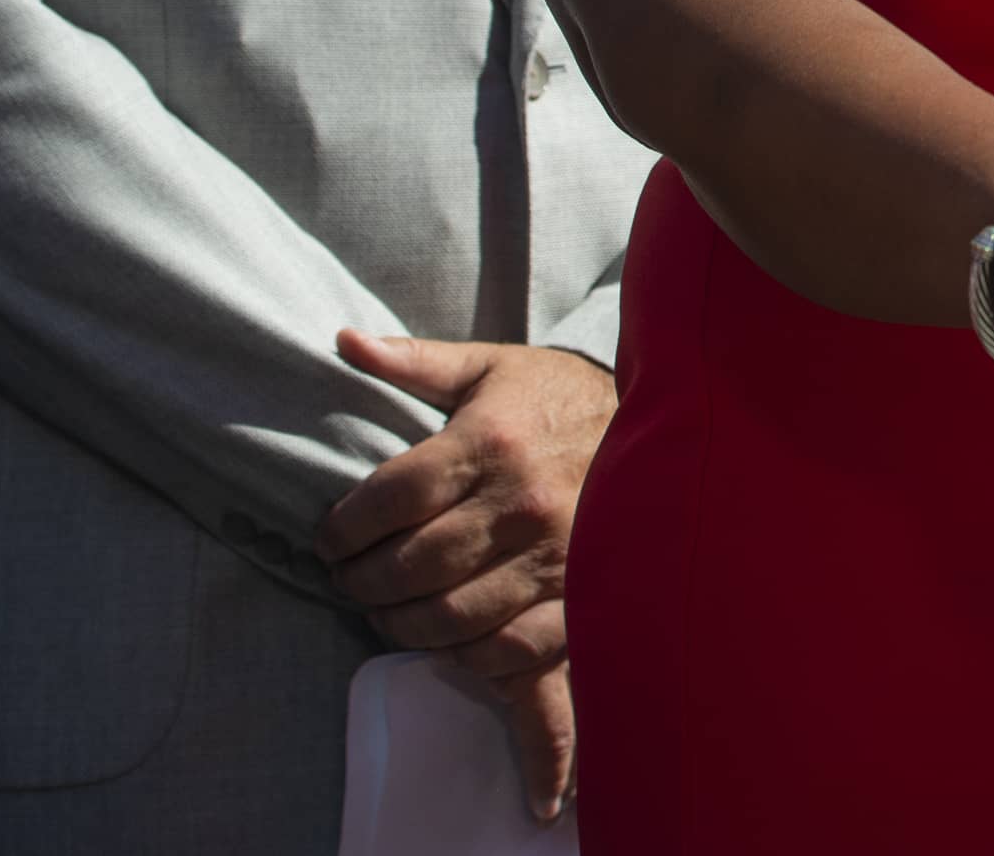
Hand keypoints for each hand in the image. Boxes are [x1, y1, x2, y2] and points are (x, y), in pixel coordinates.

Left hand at [320, 336, 610, 819]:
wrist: (664, 421)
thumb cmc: (557, 399)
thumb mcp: (489, 369)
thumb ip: (414, 361)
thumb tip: (344, 340)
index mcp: (491, 441)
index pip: (392, 497)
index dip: (345, 528)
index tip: (329, 539)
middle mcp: (521, 501)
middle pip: (411, 565)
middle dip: (360, 581)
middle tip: (346, 579)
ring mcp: (554, 554)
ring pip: (450, 615)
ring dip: (400, 622)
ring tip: (383, 609)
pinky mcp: (580, 594)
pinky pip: (508, 647)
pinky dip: (465, 653)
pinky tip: (446, 635)